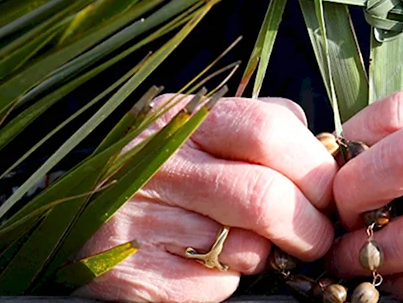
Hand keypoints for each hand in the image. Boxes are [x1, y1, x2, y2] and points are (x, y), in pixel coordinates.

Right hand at [76, 96, 336, 302]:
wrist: (75, 229)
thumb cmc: (160, 180)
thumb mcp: (196, 135)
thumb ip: (253, 130)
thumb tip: (324, 151)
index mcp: (175, 118)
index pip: (267, 129)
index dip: (313, 167)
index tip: (327, 194)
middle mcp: (150, 163)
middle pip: (264, 194)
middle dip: (309, 225)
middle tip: (316, 238)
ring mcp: (135, 221)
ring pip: (245, 247)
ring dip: (264, 255)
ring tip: (250, 247)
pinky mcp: (132, 277)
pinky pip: (215, 285)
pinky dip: (227, 281)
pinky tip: (207, 265)